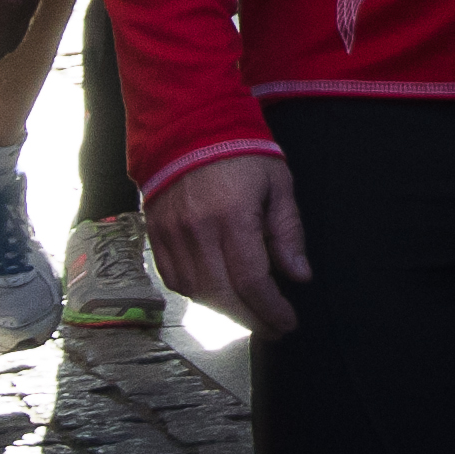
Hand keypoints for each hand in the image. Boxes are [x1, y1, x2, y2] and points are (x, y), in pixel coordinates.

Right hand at [148, 152, 309, 333]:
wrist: (187, 126)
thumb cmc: (241, 152)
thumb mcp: (277, 183)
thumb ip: (287, 231)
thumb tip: (299, 276)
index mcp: (232, 216)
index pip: (251, 280)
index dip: (271, 309)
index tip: (288, 322)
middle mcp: (197, 231)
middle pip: (222, 295)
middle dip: (251, 320)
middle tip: (273, 328)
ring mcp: (171, 235)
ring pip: (196, 293)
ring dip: (225, 312)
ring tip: (250, 314)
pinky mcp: (155, 236)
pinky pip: (174, 281)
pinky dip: (197, 296)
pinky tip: (219, 296)